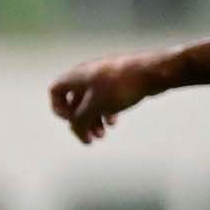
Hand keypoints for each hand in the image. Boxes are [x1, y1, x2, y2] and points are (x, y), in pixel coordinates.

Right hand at [48, 52, 168, 142]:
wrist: (154, 71)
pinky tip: (114, 122)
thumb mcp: (94, 107)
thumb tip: (76, 130)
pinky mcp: (119, 81)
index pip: (55, 91)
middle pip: (75, 101)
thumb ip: (79, 121)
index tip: (71, 120)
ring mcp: (104, 77)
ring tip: (103, 135)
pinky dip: (106, 111)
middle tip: (89, 138)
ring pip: (91, 102)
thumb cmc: (121, 85)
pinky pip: (106, 98)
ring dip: (94, 120)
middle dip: (81, 121)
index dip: (58, 108)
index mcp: (76, 76)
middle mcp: (87, 74)